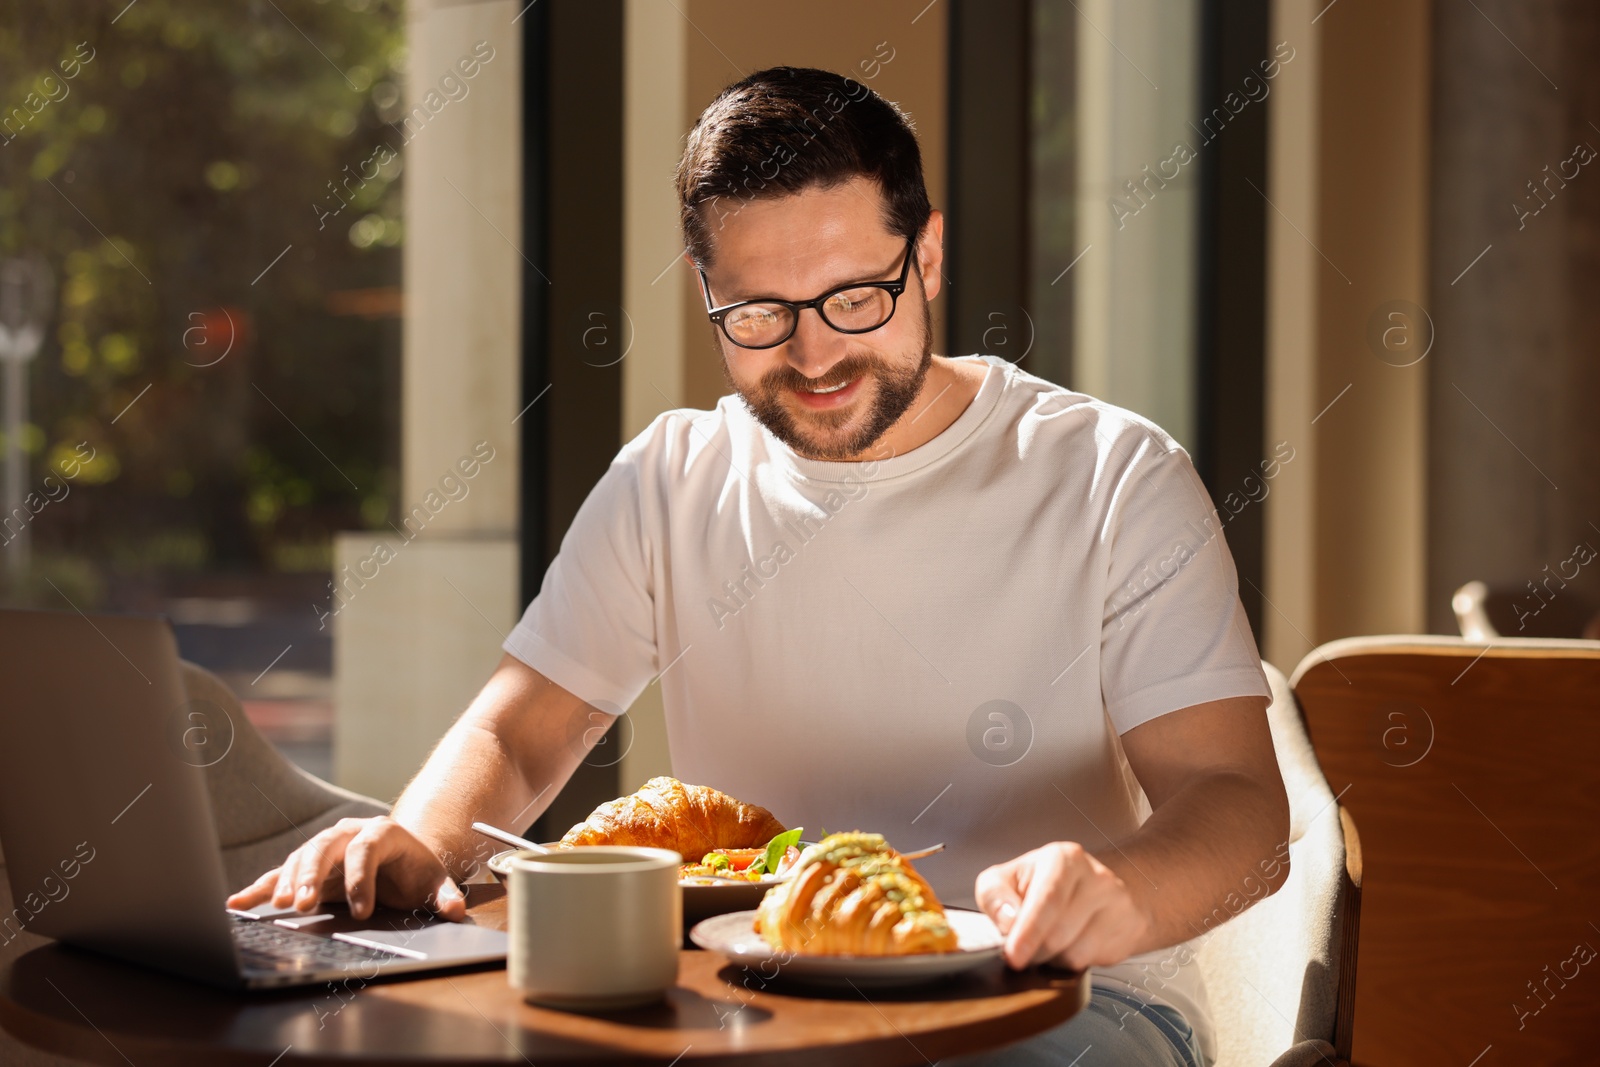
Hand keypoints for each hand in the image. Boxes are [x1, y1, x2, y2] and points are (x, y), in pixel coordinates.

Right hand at [225, 816, 466, 921]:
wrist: (399, 858)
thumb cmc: (414, 871)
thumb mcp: (433, 881)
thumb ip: (444, 895)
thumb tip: (457, 910)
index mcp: (381, 833)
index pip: (366, 850)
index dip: (362, 879)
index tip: (362, 911)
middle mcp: (348, 834)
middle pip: (324, 847)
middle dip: (311, 874)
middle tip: (300, 905)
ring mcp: (324, 847)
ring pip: (300, 857)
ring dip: (285, 880)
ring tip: (278, 906)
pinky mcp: (307, 866)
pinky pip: (279, 873)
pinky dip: (259, 887)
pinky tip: (237, 903)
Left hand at [974, 841, 1149, 970]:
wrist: (1093, 889)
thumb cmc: (1042, 884)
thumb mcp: (1007, 879)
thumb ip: (994, 895)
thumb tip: (1008, 922)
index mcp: (1064, 858)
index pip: (1047, 900)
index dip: (1028, 932)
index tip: (1013, 956)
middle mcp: (1097, 876)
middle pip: (1059, 933)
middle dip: (1034, 951)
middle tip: (1023, 950)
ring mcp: (1118, 902)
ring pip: (1076, 954)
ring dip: (1053, 960)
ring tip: (1049, 943)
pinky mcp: (1131, 926)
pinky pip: (1093, 962)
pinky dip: (1072, 964)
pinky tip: (1069, 946)